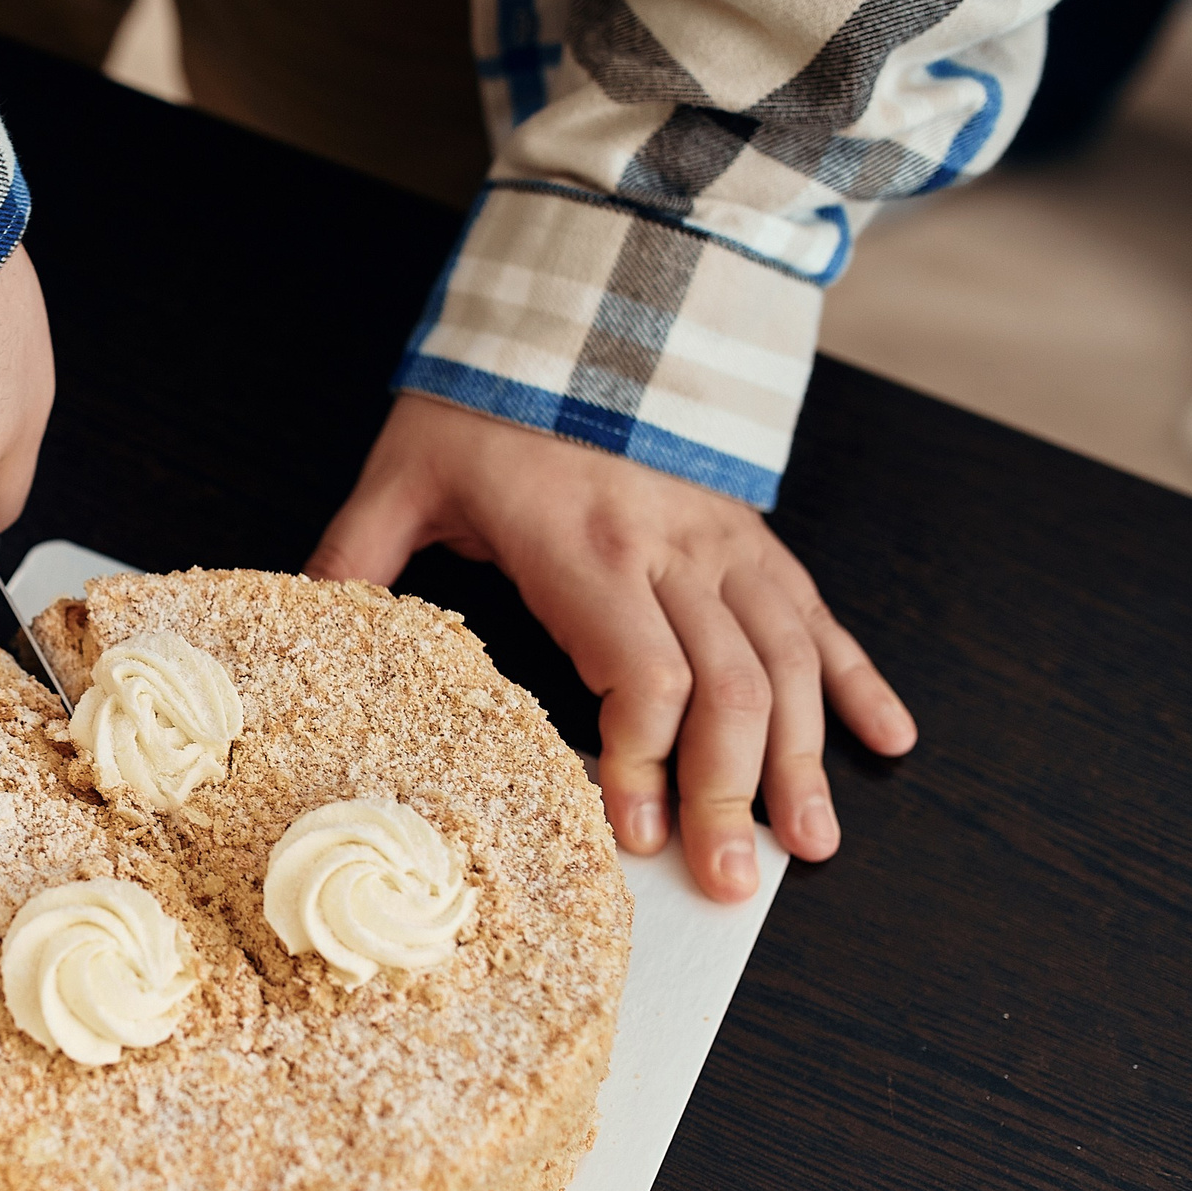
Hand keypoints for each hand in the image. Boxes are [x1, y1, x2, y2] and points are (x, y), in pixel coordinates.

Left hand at [305, 394, 915, 900]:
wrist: (575, 305)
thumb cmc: (484, 400)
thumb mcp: (402, 475)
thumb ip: (353, 557)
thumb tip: (301, 624)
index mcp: (585, 545)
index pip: (643, 675)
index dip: (645, 762)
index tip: (634, 834)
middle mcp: (672, 548)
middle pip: (727, 690)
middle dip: (733, 795)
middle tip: (731, 885)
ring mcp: (725, 540)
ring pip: (788, 663)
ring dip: (805, 759)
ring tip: (810, 845)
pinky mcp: (753, 534)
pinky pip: (820, 614)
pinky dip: (861, 680)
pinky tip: (890, 742)